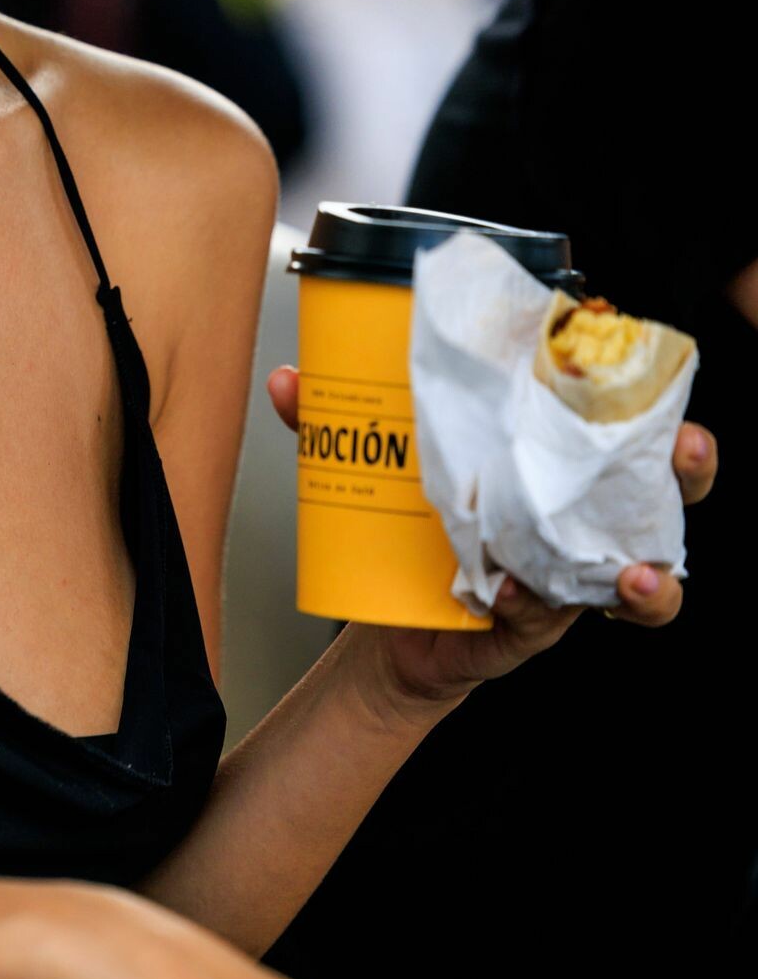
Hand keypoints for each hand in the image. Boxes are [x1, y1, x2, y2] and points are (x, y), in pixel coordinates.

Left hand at [265, 364, 717, 709]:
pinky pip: (553, 618)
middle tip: (685, 445)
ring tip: (636, 573)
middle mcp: (583, 515)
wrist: (383, 619)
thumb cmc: (405, 524)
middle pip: (667, 486)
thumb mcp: (373, 463)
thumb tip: (290, 380)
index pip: (625, 412)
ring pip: (649, 573)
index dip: (648, 385)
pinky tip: (510, 595)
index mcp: (558, 458)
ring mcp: (571, 574)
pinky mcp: (535, 624)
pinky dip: (533, 608)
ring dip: (654, 575)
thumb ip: (332, 422)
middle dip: (688, 461)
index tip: (641, 354)